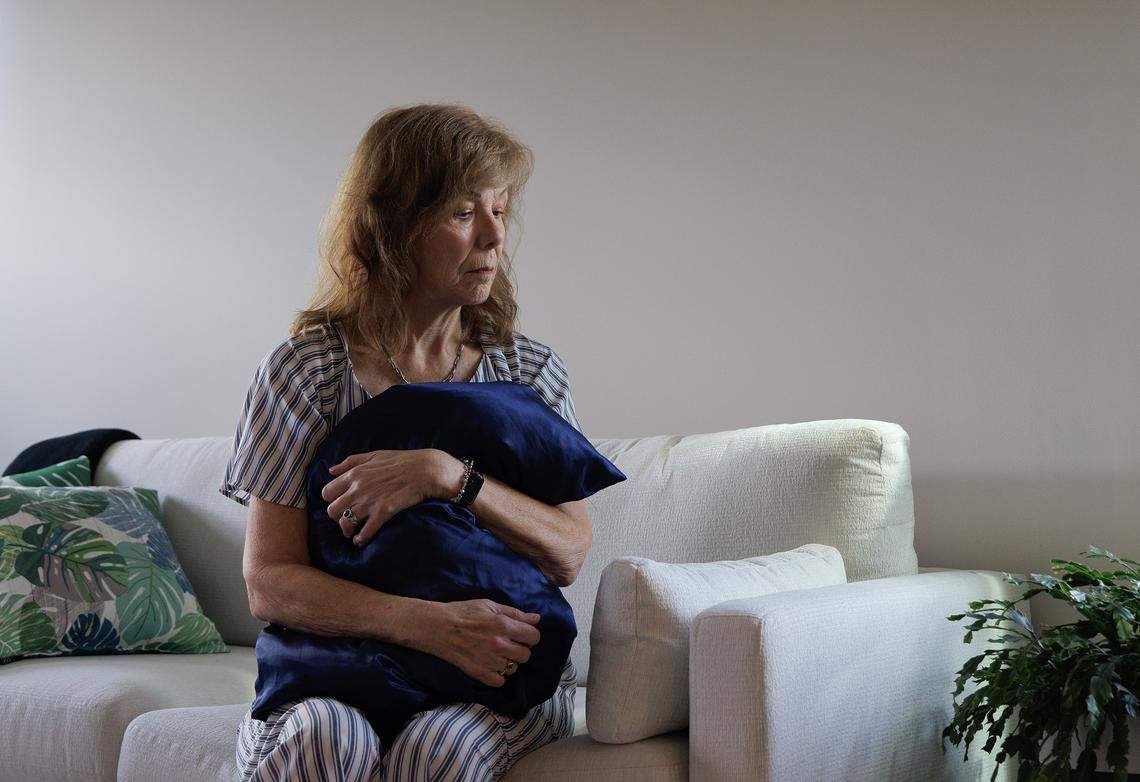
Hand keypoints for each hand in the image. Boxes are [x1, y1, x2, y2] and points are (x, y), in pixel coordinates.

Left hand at [322, 448, 439, 546]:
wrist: (425, 470)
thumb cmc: (401, 460)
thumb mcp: (373, 455)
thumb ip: (350, 462)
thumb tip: (331, 470)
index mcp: (354, 474)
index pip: (327, 493)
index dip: (332, 500)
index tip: (340, 503)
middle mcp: (358, 488)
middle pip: (332, 511)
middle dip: (337, 517)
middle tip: (346, 519)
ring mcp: (370, 501)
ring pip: (345, 523)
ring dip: (347, 530)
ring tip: (353, 532)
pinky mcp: (383, 512)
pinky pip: (365, 531)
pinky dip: (361, 539)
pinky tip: (362, 540)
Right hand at [420, 599, 540, 687]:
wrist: (437, 627)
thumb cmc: (463, 612)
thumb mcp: (490, 606)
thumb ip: (515, 613)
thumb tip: (536, 619)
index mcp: (503, 625)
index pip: (534, 637)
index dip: (529, 635)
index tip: (521, 634)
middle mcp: (499, 645)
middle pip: (526, 654)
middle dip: (520, 648)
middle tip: (508, 643)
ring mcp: (490, 661)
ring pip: (514, 668)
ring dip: (509, 661)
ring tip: (496, 653)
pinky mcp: (480, 674)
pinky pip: (500, 681)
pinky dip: (497, 674)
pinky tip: (489, 664)